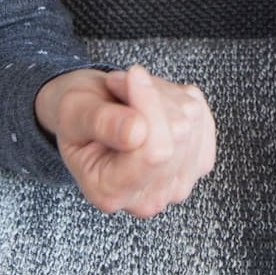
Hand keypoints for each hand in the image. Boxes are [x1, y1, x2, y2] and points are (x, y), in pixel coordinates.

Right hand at [35, 65, 217, 216]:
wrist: (88, 117)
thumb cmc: (78, 115)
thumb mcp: (73, 112)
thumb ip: (100, 123)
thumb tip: (136, 132)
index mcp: (110, 193)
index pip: (154, 152)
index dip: (148, 105)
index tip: (131, 76)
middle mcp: (148, 199)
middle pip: (178, 134)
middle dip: (153, 96)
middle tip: (123, 85)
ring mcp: (178, 184)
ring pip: (192, 120)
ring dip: (165, 94)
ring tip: (134, 94)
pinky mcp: (198, 163)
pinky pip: (202, 116)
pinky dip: (181, 99)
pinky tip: (156, 103)